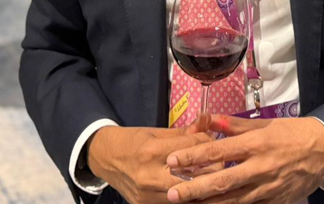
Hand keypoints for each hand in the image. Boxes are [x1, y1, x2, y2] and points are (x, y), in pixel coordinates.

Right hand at [89, 125, 213, 203]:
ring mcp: (148, 196)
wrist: (103, 158)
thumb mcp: (155, 132)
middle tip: (220, 162)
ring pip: (188, 196)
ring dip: (202, 186)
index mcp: (153, 152)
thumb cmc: (131, 141)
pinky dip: (187, 198)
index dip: (208, 141)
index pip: (193, 148)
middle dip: (212, 168)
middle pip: (196, 178)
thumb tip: (207, 125)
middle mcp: (151, 177)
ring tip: (210, 177)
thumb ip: (183, 133)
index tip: (213, 139)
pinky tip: (194, 191)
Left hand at [165, 116, 323, 203]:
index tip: (172, 160)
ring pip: (232, 200)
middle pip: (221, 182)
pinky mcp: (274, 202)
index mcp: (255, 144)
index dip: (192, 157)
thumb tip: (207, 120)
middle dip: (194, 189)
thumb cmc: (293, 133)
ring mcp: (267, 188)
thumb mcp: (264, 124)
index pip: (217, 151)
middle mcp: (259, 168)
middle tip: (172, 194)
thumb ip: (234, 125)